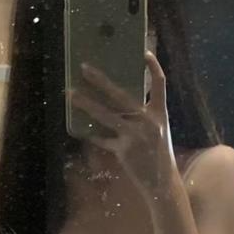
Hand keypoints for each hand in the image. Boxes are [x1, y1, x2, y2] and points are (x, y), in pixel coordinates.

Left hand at [69, 51, 176, 196]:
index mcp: (161, 113)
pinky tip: (79, 128)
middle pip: (122, 95)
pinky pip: (102, 139)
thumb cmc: (158, 153)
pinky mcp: (124, 150)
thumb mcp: (158, 130)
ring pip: (106, 115)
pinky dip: (91, 134)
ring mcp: (135, 136)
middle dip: (101, 80)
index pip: (160, 83)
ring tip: (71, 93)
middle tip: (84, 68)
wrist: (162, 182)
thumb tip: (117, 97)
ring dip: (86, 104)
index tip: (143, 52)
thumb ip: (143, 114)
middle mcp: (149, 121)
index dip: (153, 67)